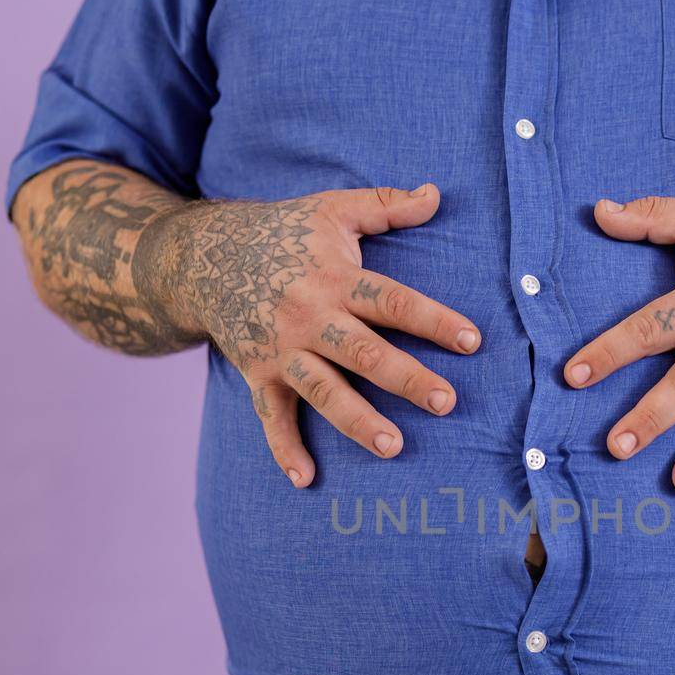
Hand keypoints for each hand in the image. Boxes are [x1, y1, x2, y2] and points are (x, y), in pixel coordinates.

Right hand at [134, 184, 480, 485]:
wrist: (202, 255)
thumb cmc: (282, 231)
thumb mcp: (332, 208)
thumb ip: (386, 203)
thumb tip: (436, 194)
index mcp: (334, 277)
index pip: (391, 300)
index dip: (433, 320)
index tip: (473, 341)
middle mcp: (308, 316)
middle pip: (363, 352)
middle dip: (405, 378)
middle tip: (446, 402)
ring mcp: (280, 350)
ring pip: (322, 391)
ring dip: (357, 421)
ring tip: (393, 447)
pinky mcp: (256, 373)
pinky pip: (271, 417)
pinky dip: (284, 449)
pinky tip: (306, 480)